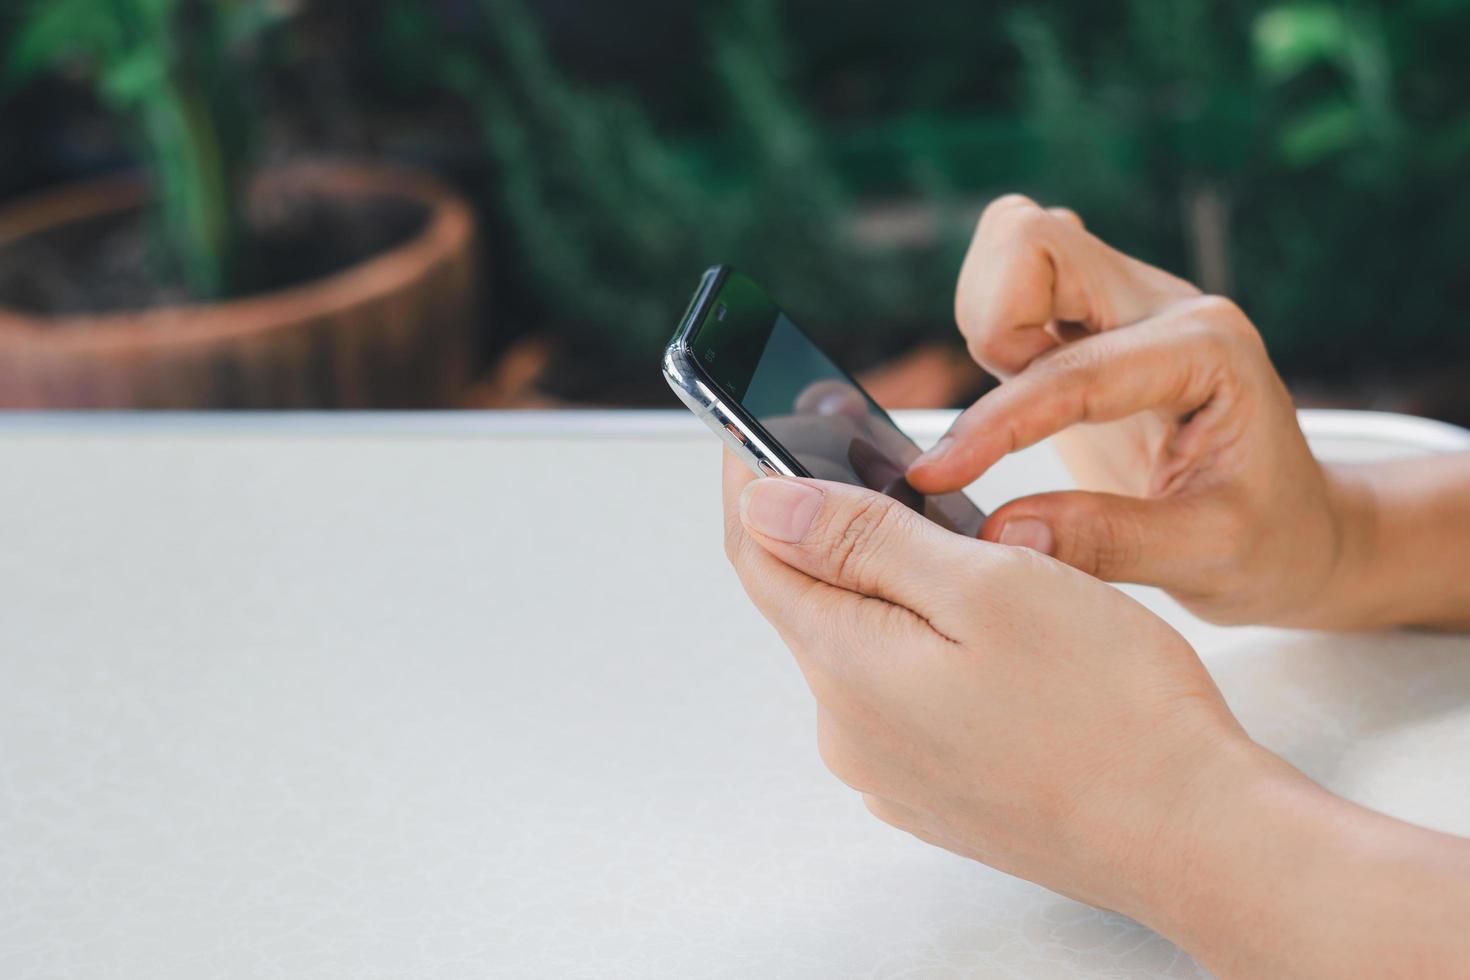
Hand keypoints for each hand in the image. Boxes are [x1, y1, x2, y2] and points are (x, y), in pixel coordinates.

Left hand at [722, 454, 1469, 975]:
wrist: (1194, 838)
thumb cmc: (1110, 707)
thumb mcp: (985, 585)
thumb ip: (862, 540)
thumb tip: (764, 503)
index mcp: (847, 668)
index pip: (758, 555)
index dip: (750, 483)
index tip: (753, 429)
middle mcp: (849, 732)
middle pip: (808, 602)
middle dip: (828, 531)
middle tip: (869, 465)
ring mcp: (891, 772)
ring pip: (860, 649)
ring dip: (884, 590)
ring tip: (951, 546)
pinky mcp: (935, 794)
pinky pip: (900, 699)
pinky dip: (916, 647)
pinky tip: (981, 633)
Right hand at [906, 194, 1356, 626]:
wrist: (1298, 529)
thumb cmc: (1268, 540)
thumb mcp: (1207, 556)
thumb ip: (1105, 542)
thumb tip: (1001, 530)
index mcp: (1207, 350)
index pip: (1074, 370)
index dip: (996, 425)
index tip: (935, 476)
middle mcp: (1163, 305)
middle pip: (1036, 241)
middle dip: (993, 325)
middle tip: (1002, 418)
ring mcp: (1124, 301)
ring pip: (1017, 240)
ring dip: (988, 317)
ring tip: (1014, 405)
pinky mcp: (1090, 317)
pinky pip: (1014, 274)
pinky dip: (989, 321)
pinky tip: (1017, 393)